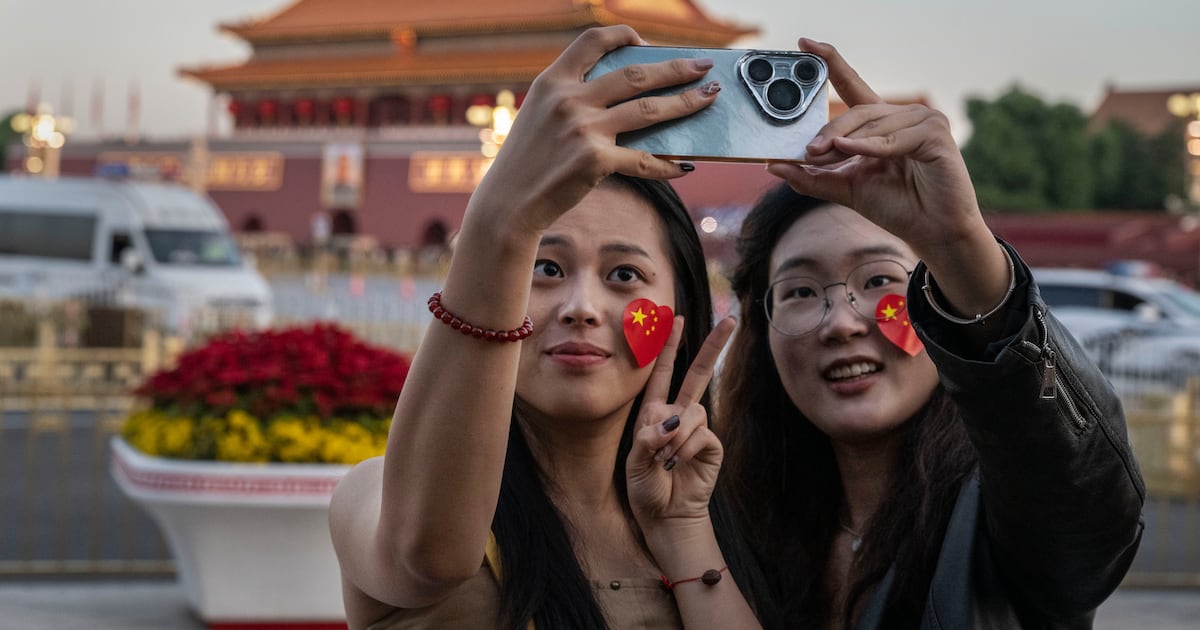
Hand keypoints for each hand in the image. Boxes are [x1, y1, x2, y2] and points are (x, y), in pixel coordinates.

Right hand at [470, 25, 718, 232]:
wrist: (508, 204)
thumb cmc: (526, 163)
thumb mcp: (539, 117)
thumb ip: (572, 99)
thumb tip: (630, 97)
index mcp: (552, 82)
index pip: (593, 41)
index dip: (625, 36)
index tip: (648, 43)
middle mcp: (569, 100)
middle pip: (635, 74)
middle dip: (676, 67)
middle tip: (704, 66)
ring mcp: (583, 130)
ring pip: (650, 110)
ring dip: (686, 102)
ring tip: (708, 97)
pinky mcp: (595, 162)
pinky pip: (644, 160)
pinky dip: (668, 164)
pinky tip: (685, 165)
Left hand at [626, 316, 734, 530]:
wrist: (666, 516)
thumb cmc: (645, 488)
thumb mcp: (634, 463)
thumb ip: (646, 439)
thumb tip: (669, 421)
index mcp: (654, 412)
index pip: (662, 372)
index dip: (668, 345)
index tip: (675, 318)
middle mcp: (677, 414)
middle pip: (698, 373)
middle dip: (713, 346)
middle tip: (732, 320)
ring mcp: (697, 429)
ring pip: (693, 411)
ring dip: (676, 435)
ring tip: (666, 461)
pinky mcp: (711, 445)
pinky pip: (702, 433)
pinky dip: (687, 447)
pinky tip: (678, 464)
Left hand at [767, 38, 983, 257]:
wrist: (932, 231)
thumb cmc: (897, 207)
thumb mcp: (845, 189)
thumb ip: (811, 178)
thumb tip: (773, 165)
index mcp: (881, 124)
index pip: (852, 85)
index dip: (830, 63)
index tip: (805, 44)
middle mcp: (902, 116)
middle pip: (857, 110)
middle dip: (829, 130)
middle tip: (807, 151)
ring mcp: (923, 121)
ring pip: (873, 124)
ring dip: (845, 142)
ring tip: (824, 156)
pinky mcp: (937, 134)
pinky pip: (894, 137)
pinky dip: (871, 146)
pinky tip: (852, 151)